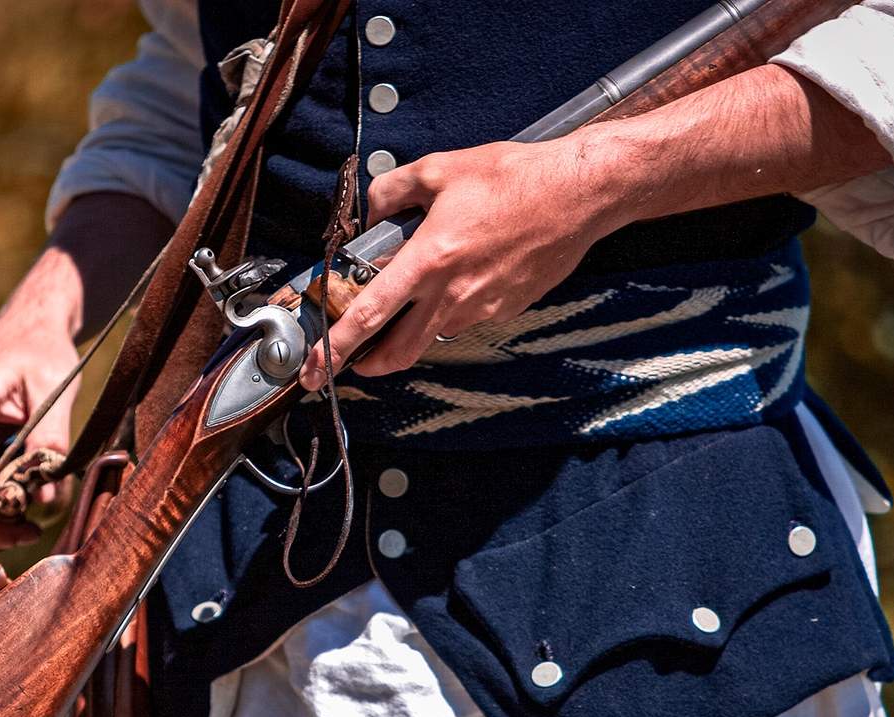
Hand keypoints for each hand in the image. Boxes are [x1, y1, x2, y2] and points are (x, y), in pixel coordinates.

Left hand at [300, 136, 615, 388]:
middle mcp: (451, 294)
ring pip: (431, 335)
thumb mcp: (440, 170)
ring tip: (409, 300)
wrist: (578, 195)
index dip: (336, 349)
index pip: (368, 316)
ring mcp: (480, 308)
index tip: (316, 370)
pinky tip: (457, 279)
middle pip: (397, 352)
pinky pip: (462, 319)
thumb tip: (371, 210)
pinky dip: (446, 310)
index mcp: (428, 260)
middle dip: (369, 364)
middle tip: (355, 358)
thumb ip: (392, 190)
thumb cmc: (514, 179)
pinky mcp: (504, 309)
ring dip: (410, 330)